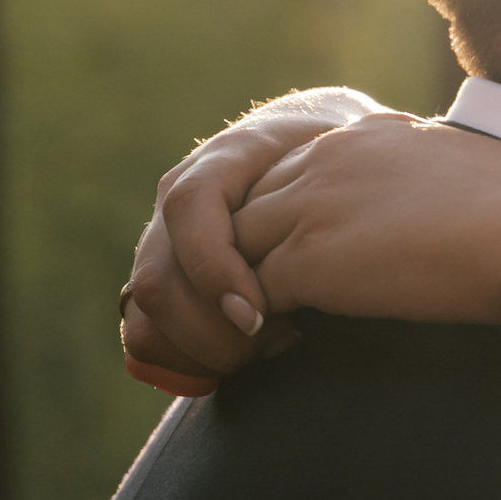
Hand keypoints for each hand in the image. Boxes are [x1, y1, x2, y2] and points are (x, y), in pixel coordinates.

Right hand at [123, 87, 381, 388]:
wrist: (319, 143)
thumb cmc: (346, 155)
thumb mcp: (353, 148)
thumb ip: (340, 175)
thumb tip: (347, 220)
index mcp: (225, 159)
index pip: (189, 206)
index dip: (214, 268)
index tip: (256, 315)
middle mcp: (183, 197)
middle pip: (160, 278)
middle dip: (214, 330)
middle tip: (277, 340)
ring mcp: (168, 236)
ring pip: (148, 311)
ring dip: (204, 347)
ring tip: (271, 342)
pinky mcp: (168, 272)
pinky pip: (147, 330)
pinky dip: (189, 356)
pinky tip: (250, 350)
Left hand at [232, 115, 500, 326]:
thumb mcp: (470, 179)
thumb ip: (434, 188)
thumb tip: (451, 219)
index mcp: (369, 135)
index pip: (295, 170)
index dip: (294, 216)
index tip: (310, 257)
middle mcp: (329, 160)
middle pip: (251, 202)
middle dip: (252, 248)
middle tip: (269, 298)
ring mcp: (312, 207)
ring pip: (236, 246)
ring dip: (242, 286)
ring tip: (264, 326)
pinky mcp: (308, 259)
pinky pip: (249, 292)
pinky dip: (254, 321)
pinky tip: (279, 344)